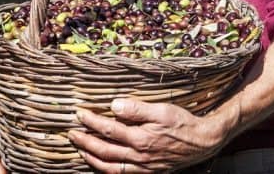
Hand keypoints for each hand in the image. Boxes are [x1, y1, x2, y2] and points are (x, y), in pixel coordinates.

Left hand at [68, 99, 226, 172]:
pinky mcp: (147, 172)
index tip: (79, 113)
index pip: (108, 129)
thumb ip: (136, 109)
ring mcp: (142, 167)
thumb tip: (113, 105)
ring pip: (109, 167)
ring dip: (92, 158)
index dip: (91, 121)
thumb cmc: (182, 123)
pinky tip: (101, 164)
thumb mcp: (161, 110)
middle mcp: (138, 156)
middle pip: (104, 150)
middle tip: (71, 133)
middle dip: (84, 142)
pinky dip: (106, 170)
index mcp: (140, 138)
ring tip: (80, 150)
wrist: (202, 142)